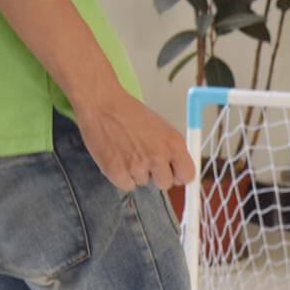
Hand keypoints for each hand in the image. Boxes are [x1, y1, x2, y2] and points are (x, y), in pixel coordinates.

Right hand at [72, 88, 195, 192]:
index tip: (173, 173)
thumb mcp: (161, 127)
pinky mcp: (119, 174)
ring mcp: (138, 167)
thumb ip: (171, 150)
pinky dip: (122, 176)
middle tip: (144, 158)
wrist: (102, 104)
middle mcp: (158, 157)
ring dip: (136, 172)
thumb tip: (178, 172)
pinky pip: (127, 185)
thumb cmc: (129, 113)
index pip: (187, 175)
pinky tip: (117, 157)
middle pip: (165, 184)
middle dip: (156, 176)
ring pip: (144, 183)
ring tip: (126, 150)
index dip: (179, 175)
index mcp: (173, 143)